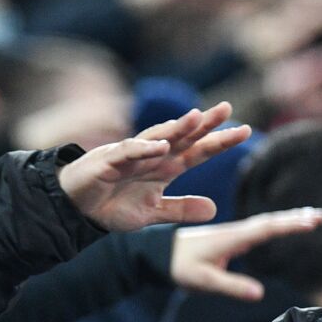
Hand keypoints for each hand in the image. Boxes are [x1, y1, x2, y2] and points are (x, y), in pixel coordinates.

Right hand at [59, 103, 250, 230]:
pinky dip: (144, 149)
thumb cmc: (111, 205)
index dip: (220, 142)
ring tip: (197, 117)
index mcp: (164, 168)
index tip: (246, 131)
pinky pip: (129, 152)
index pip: (197, 151)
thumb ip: (180, 210)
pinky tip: (162, 146)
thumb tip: (214, 209)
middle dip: (204, 124)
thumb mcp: (152, 213)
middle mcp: (151, 156)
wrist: (75, 209)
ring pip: (158, 137)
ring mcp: (130, 156)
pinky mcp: (108, 160)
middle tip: (227, 108)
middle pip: (183, 137)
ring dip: (177, 128)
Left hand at [170, 207, 321, 299]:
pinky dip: (275, 225)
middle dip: (295, 218)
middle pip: (269, 221)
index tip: (312, 221)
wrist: (157, 253)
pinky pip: (257, 228)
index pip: (266, 228)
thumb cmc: (179, 267)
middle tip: (320, 216)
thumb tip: (260, 293)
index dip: (289, 224)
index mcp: (231, 238)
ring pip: (265, 223)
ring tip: (312, 216)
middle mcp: (234, 231)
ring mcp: (232, 233)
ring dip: (288, 219)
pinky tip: (281, 226)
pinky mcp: (229, 238)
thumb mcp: (204, 281)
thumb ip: (231, 286)